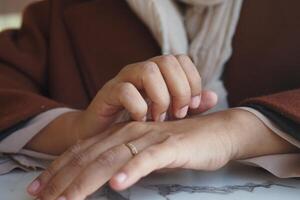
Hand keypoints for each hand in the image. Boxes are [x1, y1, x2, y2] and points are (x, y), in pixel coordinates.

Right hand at [26, 55, 217, 153]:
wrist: (105, 135)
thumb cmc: (139, 124)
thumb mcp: (170, 116)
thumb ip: (190, 107)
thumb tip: (213, 96)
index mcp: (158, 73)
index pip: (182, 59)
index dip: (193, 80)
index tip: (193, 105)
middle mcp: (141, 70)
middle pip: (168, 60)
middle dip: (179, 88)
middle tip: (179, 114)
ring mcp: (124, 79)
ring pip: (148, 70)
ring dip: (160, 97)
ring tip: (160, 118)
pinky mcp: (108, 92)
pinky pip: (126, 90)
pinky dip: (139, 107)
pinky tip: (142, 121)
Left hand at [27, 109, 296, 199]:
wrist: (218, 131)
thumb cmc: (182, 143)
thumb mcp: (147, 150)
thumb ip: (126, 158)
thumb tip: (106, 175)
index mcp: (124, 133)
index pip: (85, 149)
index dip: (60, 167)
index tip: (40, 187)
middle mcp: (132, 133)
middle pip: (92, 155)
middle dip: (64, 178)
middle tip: (42, 197)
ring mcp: (152, 138)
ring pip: (114, 158)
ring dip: (89, 179)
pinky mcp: (172, 146)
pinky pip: (149, 159)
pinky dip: (132, 170)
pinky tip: (118, 184)